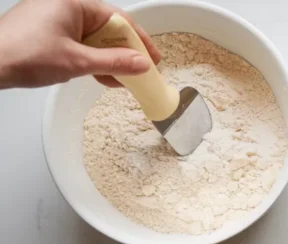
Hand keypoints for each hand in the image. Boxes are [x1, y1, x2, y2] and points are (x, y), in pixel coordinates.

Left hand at [0, 0, 161, 88]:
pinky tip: (103, 76)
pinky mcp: (48, 33)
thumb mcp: (77, 61)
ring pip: (94, 38)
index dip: (140, 41)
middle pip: (108, 28)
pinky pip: (80, 43)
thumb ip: (114, 62)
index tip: (154, 59)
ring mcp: (55, 19)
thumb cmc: (23, 54)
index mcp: (74, 2)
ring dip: (110, 59)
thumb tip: (142, 63)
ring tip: (123, 80)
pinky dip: (93, 60)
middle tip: (142, 72)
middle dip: (126, 52)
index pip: (119, 19)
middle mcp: (65, 5)